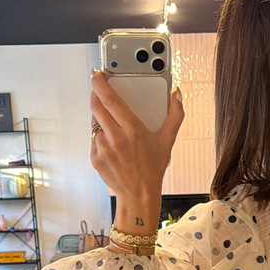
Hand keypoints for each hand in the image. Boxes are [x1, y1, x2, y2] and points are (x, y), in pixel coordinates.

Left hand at [90, 70, 183, 228]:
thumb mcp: (167, 141)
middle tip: (98, 90)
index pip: (110, 99)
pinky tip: (110, 141)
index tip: (96, 74)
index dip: (100, 83)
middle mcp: (116, 138)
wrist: (138, 195)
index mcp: (133, 130)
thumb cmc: (153, 168)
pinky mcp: (95, 158)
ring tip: (111, 122)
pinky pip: (93, 139)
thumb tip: (177, 94)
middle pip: (96, 107)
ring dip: (99, 117)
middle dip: (95, 95)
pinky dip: (98, 135)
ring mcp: (103, 148)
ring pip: (94, 123)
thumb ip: (175, 115)